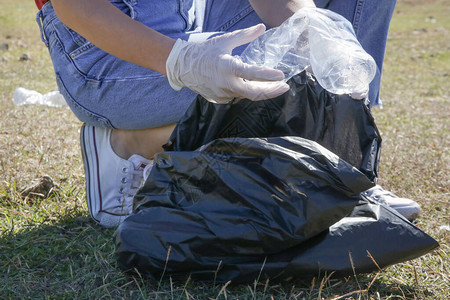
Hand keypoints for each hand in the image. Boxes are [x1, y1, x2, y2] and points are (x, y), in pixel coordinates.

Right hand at [166, 24, 289, 103]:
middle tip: (284, 87)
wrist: (183, 67)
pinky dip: (243, 90)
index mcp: (227, 68)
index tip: (281, 76)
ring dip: (257, 89)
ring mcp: (222, 94)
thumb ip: (245, 35)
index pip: (251, 74)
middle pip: (253, 94)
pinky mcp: (220, 100)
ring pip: (245, 94)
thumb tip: (262, 27)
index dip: (268, 76)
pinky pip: (236, 96)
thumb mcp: (225, 40)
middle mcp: (226, 84)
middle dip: (271, 91)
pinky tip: (244, 84)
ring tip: (268, 83)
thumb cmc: (205, 52)